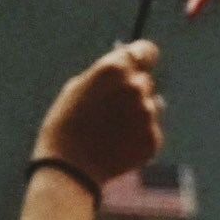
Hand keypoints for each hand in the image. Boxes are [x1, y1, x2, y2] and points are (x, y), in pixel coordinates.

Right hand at [32, 41, 162, 185]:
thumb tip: (128, 62)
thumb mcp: (78, 87)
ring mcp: (148, 114)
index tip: (140, 64)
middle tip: (109, 109)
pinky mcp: (153, 138)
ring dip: (135, 114)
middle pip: (146, 81)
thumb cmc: (66, 124)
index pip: (147, 50)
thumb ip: (106, 73)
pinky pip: (149, 130)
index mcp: (115, 69)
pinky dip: (137, 136)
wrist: (69, 168)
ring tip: (108, 131)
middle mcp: (137, 87)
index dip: (142, 57)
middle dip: (132, 90)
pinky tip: (116, 145)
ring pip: (149, 106)